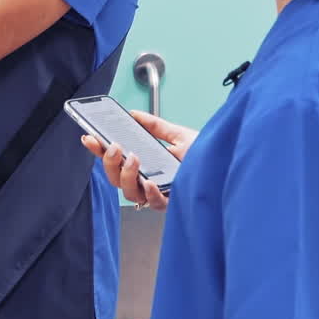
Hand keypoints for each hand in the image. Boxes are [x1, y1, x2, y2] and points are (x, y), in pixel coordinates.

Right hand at [81, 109, 197, 212]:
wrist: (229, 166)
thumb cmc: (206, 155)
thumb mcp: (178, 135)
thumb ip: (155, 125)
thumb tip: (134, 114)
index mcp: (145, 165)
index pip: (116, 160)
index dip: (99, 150)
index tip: (89, 137)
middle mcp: (148, 181)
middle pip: (116, 179)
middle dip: (109, 162)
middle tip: (113, 146)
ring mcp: (158, 194)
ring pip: (130, 193)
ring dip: (126, 176)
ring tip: (133, 159)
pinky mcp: (172, 203)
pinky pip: (154, 204)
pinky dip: (150, 193)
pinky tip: (150, 182)